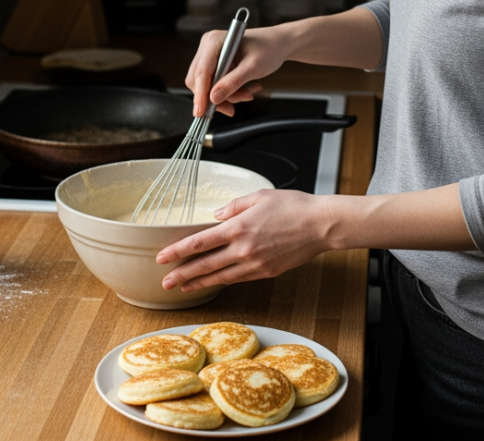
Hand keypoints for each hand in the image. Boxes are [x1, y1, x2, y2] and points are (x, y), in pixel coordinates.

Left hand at [156, 190, 332, 292]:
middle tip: (164, 282)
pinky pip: (238, 278)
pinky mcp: (266, 272)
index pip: (200, 242)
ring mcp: (255, 264)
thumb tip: (216, 215)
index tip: (162, 257)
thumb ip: (233, 206)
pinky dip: (222, 282)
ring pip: (220, 277)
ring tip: (182, 287)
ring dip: (198, 283)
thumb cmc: (293, 206)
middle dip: (181, 274)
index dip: (178, 251)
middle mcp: (243, 249)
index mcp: (238, 227)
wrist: (321, 225)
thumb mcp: (259, 196)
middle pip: (205, 265)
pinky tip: (212, 282)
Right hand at [186, 25, 291, 116]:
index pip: (201, 72)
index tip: (201, 112)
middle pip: (199, 81)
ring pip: (207, 86)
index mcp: (214, 41)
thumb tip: (214, 98)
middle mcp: (208, 47)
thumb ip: (233, 82)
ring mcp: (210, 56)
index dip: (200, 94)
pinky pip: (215, 85)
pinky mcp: (215, 65)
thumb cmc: (269, 48)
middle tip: (234, 107)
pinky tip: (245, 89)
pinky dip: (229, 92)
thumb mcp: (253, 67)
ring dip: (227, 95)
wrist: (279, 43)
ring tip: (248, 92)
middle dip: (217, 97)